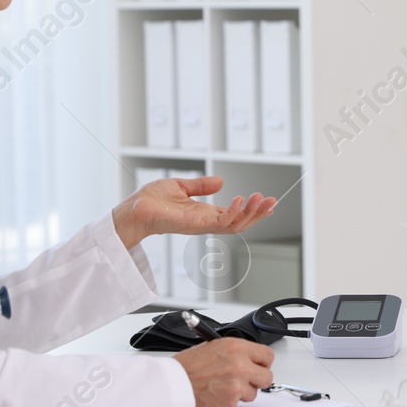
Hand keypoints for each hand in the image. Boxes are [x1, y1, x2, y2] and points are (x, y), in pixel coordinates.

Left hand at [112, 175, 274, 249]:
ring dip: (250, 213)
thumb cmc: (151, 201)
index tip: (268, 202)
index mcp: (204, 213)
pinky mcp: (194, 225)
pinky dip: (233, 212)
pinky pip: (220, 222)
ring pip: (234, 225)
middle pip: (240, 223)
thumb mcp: (180, 186)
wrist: (134, 210)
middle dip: (258, 213)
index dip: (252, 209)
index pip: (234, 214)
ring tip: (260, 200)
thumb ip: (201, 185)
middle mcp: (206, 222)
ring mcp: (201, 225)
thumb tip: (221, 181)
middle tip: (272, 201)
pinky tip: (240, 200)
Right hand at [172, 338, 274, 406]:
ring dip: (243, 391)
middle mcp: (240, 365)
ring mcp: (236, 385)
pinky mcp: (230, 402)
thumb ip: (236, 352)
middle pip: (267, 376)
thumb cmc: (188, 366)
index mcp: (236, 347)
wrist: (173, 383)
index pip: (267, 355)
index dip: (263, 362)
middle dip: (258, 379)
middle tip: (247, 379)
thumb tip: (251, 359)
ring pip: (254, 392)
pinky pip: (240, 403)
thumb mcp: (214, 347)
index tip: (259, 365)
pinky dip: (231, 400)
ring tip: (224, 386)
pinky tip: (217, 393)